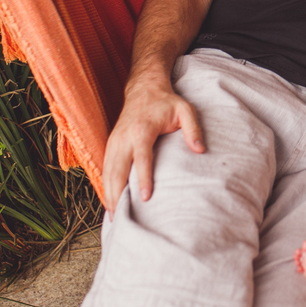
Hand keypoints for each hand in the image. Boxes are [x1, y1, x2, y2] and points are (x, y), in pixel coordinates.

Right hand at [101, 80, 203, 212]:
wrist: (144, 89)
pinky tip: (110, 202)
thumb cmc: (166, 102)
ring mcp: (114, 142)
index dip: (143, 178)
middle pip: (117, 170)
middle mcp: (124, 138)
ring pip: (108, 172)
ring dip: (109, 194)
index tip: (145, 198)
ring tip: (114, 217)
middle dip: (118, 194)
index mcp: (142, 130)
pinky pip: (106, 168)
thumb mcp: (185, 110)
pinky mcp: (111, 145)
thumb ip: (193, 129)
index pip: (141, 158)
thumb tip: (200, 150)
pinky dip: (106, 186)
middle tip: (123, 217)